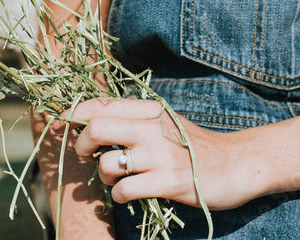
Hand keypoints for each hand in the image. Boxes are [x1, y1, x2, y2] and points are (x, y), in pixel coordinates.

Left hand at [63, 98, 260, 209]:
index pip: (100, 103)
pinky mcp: (169, 182)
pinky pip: (125, 189)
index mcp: (150, 109)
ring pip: (108, 162)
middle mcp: (153, 127)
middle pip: (97, 126)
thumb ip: (134, 118)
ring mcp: (161, 155)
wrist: (237, 164)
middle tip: (87, 156)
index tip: (62, 123)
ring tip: (115, 179)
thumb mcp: (165, 122)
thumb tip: (91, 118)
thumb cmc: (194, 146)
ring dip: (103, 176)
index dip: (73, 113)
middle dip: (81, 144)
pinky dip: (119, 195)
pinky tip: (129, 194)